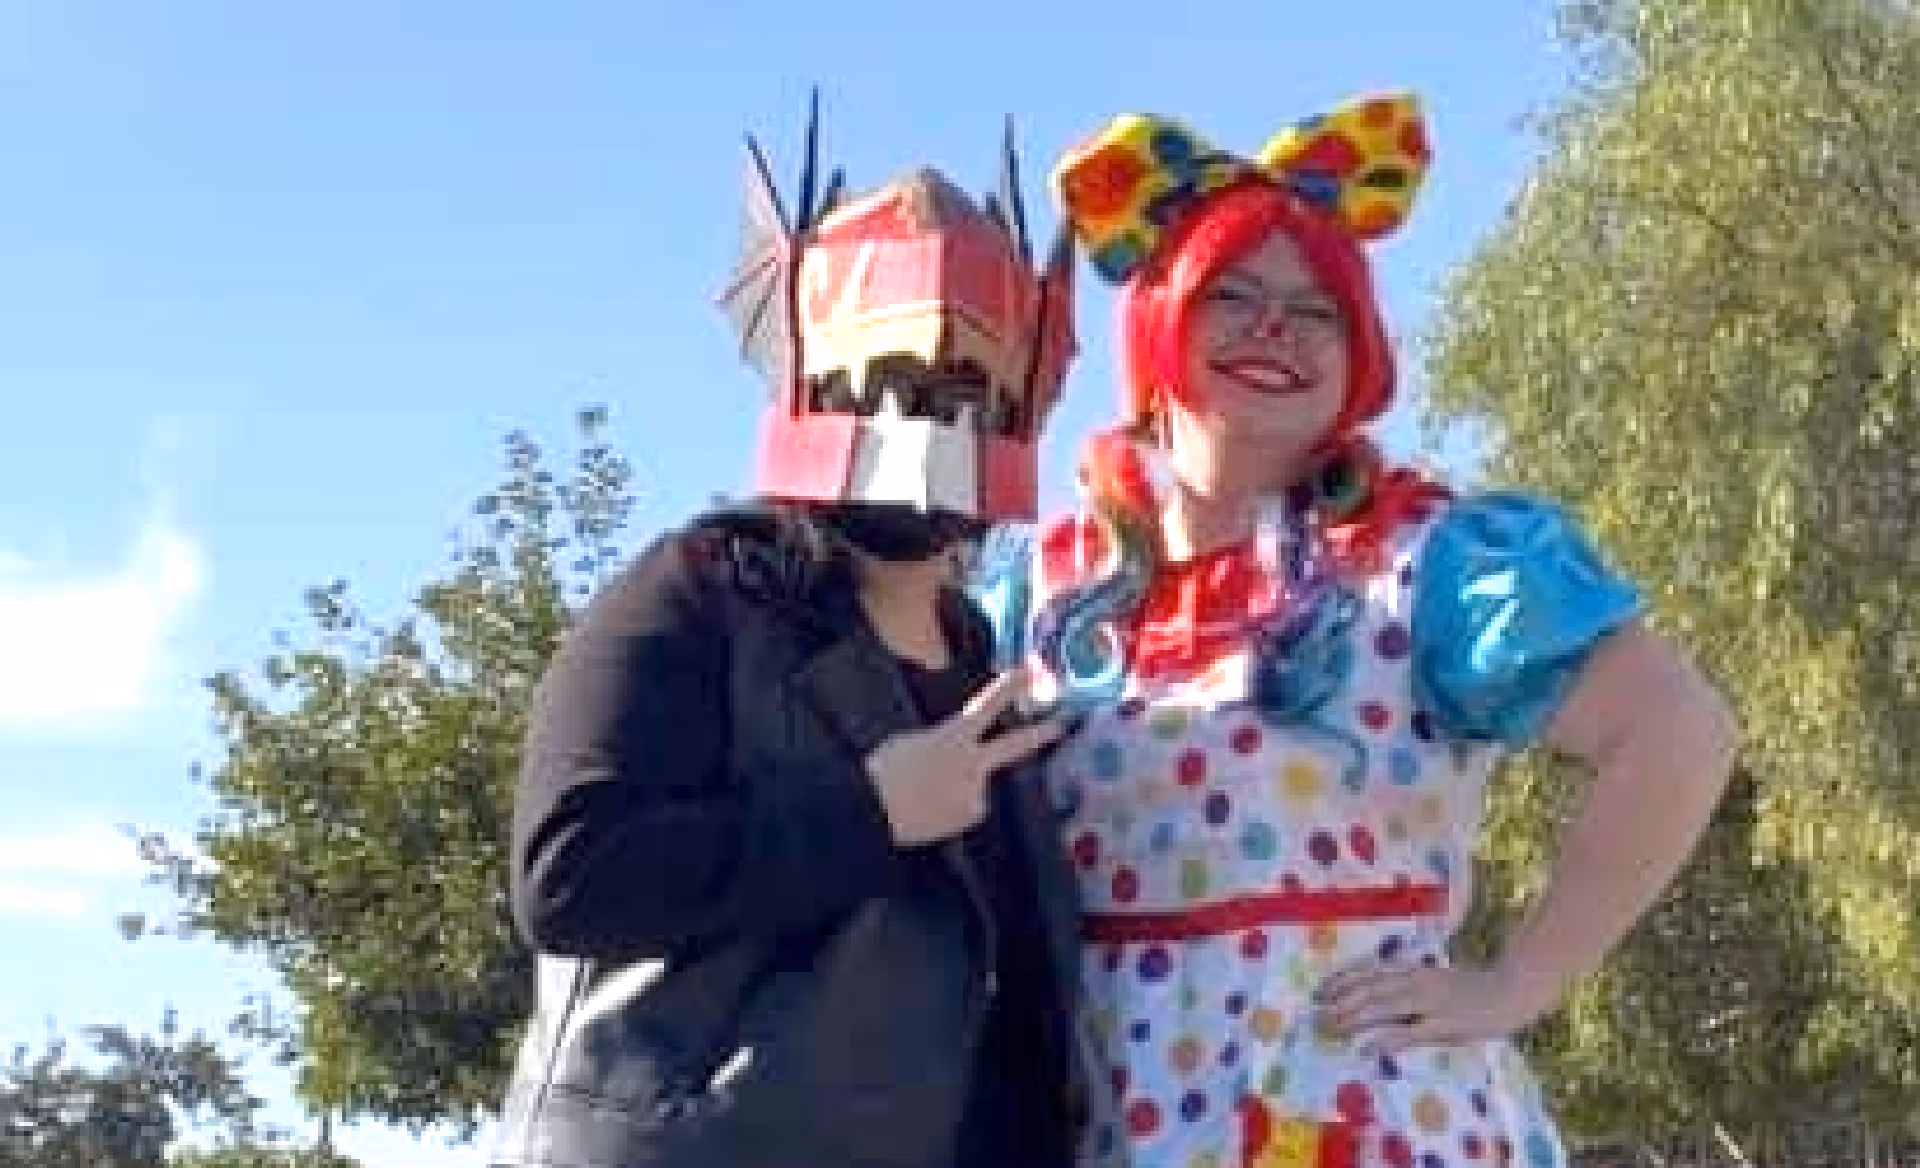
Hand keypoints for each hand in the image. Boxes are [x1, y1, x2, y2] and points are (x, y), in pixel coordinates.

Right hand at [865, 668, 1065, 846]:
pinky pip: (966, 807)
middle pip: (1013, 746)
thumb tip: (955, 750)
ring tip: (924, 795)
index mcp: (952, 738)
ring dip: (957, 787)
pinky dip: (952, 807)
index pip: (987, 706)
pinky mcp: (970, 817)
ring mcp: (975, 793)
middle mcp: (973, 765)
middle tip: (1061, 724)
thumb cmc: (884, 773)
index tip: (1030, 670)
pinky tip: (929, 810)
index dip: (1010, 687)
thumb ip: (941, 742)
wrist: (874, 812)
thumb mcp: (909, 743)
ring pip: (975, 785)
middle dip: (1039, 733)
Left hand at [1311, 957, 1560, 1055]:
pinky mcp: (1444, 1025)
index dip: (1343, 980)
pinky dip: (1387, 1039)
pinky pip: (1410, 1032)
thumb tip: (1377, 991)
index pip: (1370, 972)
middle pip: (1371, 990)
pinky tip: (1368, 1047)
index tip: (1320, 990)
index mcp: (1414, 970)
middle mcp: (1416, 982)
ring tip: (1332, 1027)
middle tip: (1317, 1014)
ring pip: (1384, 1008)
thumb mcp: (1434, 978)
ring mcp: (1430, 1003)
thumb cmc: (1472, 986)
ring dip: (1355, 1018)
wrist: (1510, 989)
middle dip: (1341, 1001)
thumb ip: (1407, 982)